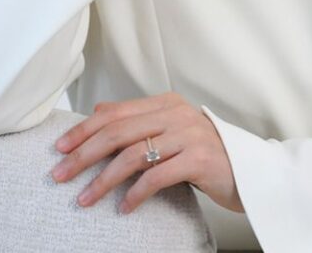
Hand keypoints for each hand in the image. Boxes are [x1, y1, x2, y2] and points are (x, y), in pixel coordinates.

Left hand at [49, 91, 243, 214]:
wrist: (252, 172)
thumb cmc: (206, 155)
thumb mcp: (171, 132)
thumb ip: (139, 121)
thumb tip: (97, 112)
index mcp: (166, 103)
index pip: (114, 113)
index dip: (83, 130)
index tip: (59, 148)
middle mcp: (177, 114)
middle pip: (118, 132)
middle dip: (84, 155)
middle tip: (60, 174)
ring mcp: (190, 135)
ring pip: (133, 155)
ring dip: (103, 180)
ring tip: (85, 199)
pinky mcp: (200, 159)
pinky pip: (157, 177)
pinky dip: (136, 194)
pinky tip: (123, 208)